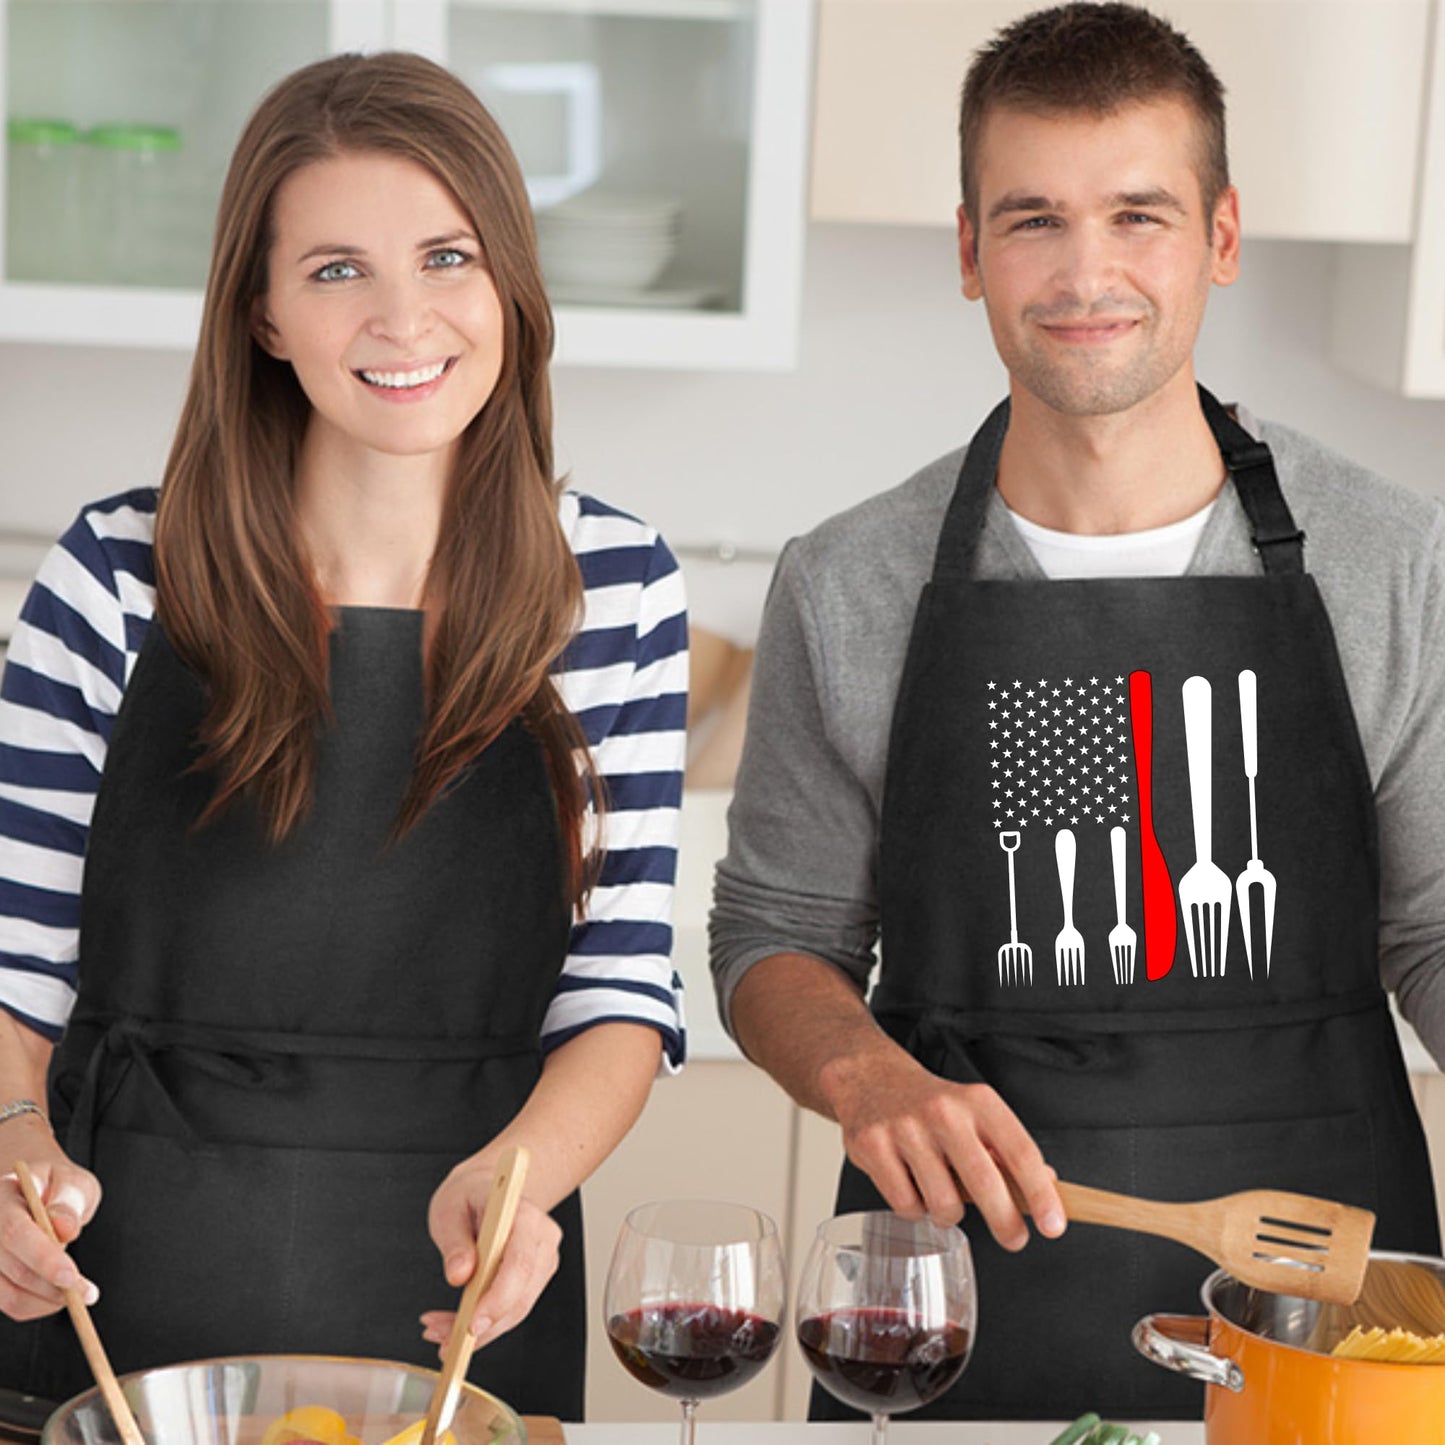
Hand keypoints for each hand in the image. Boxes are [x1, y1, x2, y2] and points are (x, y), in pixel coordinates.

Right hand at [0, 1155, 101, 1320]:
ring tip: (78, 1292)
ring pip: (9, 1296)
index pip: (15, 1233)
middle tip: (88, 1294)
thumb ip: (68, 1201)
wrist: (34, 1190)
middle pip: (13, 1269)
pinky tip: (58, 1292)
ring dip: (48, 1300)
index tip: (72, 1277)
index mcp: (2, 1197)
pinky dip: (38, 1304)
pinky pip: (10, 1303)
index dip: (43, 1258)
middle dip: (54, 1286)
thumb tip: (64, 1228)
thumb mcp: (71, 1181)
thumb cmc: (55, 1184)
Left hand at [422, 1164, 561, 1353]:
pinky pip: (512, 1309)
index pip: (520, 1264)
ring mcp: (542, 1260)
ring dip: (478, 1330)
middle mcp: (542, 1239)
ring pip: (516, 1310)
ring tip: (439, 1331)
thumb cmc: (470, 1194)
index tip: (471, 1325)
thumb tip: (459, 1275)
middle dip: (480, 1325)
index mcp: (525, 1215)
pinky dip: (483, 1323)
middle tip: (439, 1336)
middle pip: (520, 1295)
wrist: (489, 1189)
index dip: (498, 1298)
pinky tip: (454, 1326)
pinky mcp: (534, 1278)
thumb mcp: (450, 1208)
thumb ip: (455, 1242)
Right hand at [824, 1046, 1065, 1251]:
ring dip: (949, 1215)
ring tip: (944, 1197)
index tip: (1053, 1226)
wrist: (872, 1079)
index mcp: (978, 1102)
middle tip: (1014, 1239)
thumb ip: (1008, 1150)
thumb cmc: (931, 1104)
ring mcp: (906, 1129)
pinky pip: (906, 1206)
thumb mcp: (976, 1113)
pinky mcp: (873, 1147)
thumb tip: (1049, 1185)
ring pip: (944, 1204)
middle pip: (985, 1183)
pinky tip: (913, 1188)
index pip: (1020, 1153)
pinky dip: (915, 1210)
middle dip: (1006, 1222)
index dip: (1041, 1195)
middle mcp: (943, 1112)